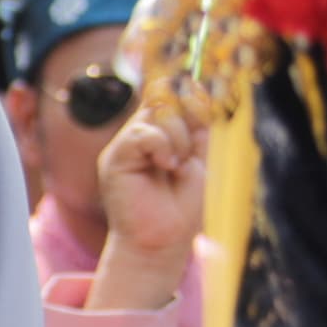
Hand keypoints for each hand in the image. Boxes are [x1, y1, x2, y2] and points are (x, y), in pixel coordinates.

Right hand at [86, 108, 203, 313]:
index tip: (210, 103)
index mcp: (162, 131)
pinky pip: (143, 134)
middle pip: (164, 94)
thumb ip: (201, 125)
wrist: (165, 239)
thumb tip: (199, 87)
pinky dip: (162, 146)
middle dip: (189, 114)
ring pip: (156, 112)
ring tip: (178, 166)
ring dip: (179, 138)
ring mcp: (127, 144)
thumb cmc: (184, 206)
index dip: (192, 91)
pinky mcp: (115, 157)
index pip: (172, 91)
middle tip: (193, 147)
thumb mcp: (203, 157)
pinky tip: (167, 166)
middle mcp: (142, 133)